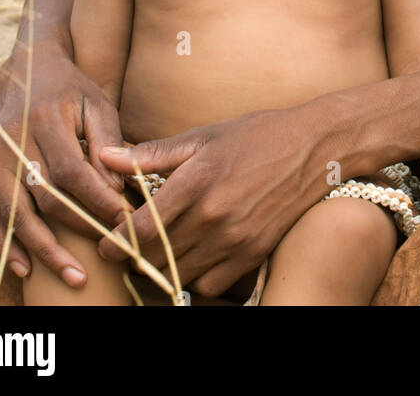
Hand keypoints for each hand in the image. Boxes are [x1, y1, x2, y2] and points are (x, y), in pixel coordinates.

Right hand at [0, 41, 127, 285]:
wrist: (27, 70)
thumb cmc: (71, 91)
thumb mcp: (97, 104)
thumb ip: (108, 144)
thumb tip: (115, 189)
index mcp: (45, 118)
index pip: (72, 172)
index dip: (98, 201)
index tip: (123, 220)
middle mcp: (11, 138)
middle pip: (44, 197)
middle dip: (78, 231)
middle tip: (108, 253)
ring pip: (14, 213)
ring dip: (43, 250)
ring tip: (73, 276)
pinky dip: (5, 244)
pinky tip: (26, 267)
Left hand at [97, 104, 326, 297]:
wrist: (314, 148)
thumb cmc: (256, 135)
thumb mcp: (204, 135)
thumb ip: (153, 153)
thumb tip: (106, 157)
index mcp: (197, 180)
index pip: (142, 228)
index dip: (117, 241)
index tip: (107, 243)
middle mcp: (214, 214)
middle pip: (156, 255)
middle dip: (135, 255)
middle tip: (128, 246)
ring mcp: (236, 238)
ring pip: (180, 273)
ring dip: (164, 267)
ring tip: (159, 251)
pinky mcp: (253, 254)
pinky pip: (210, 284)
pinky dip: (196, 277)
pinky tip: (195, 256)